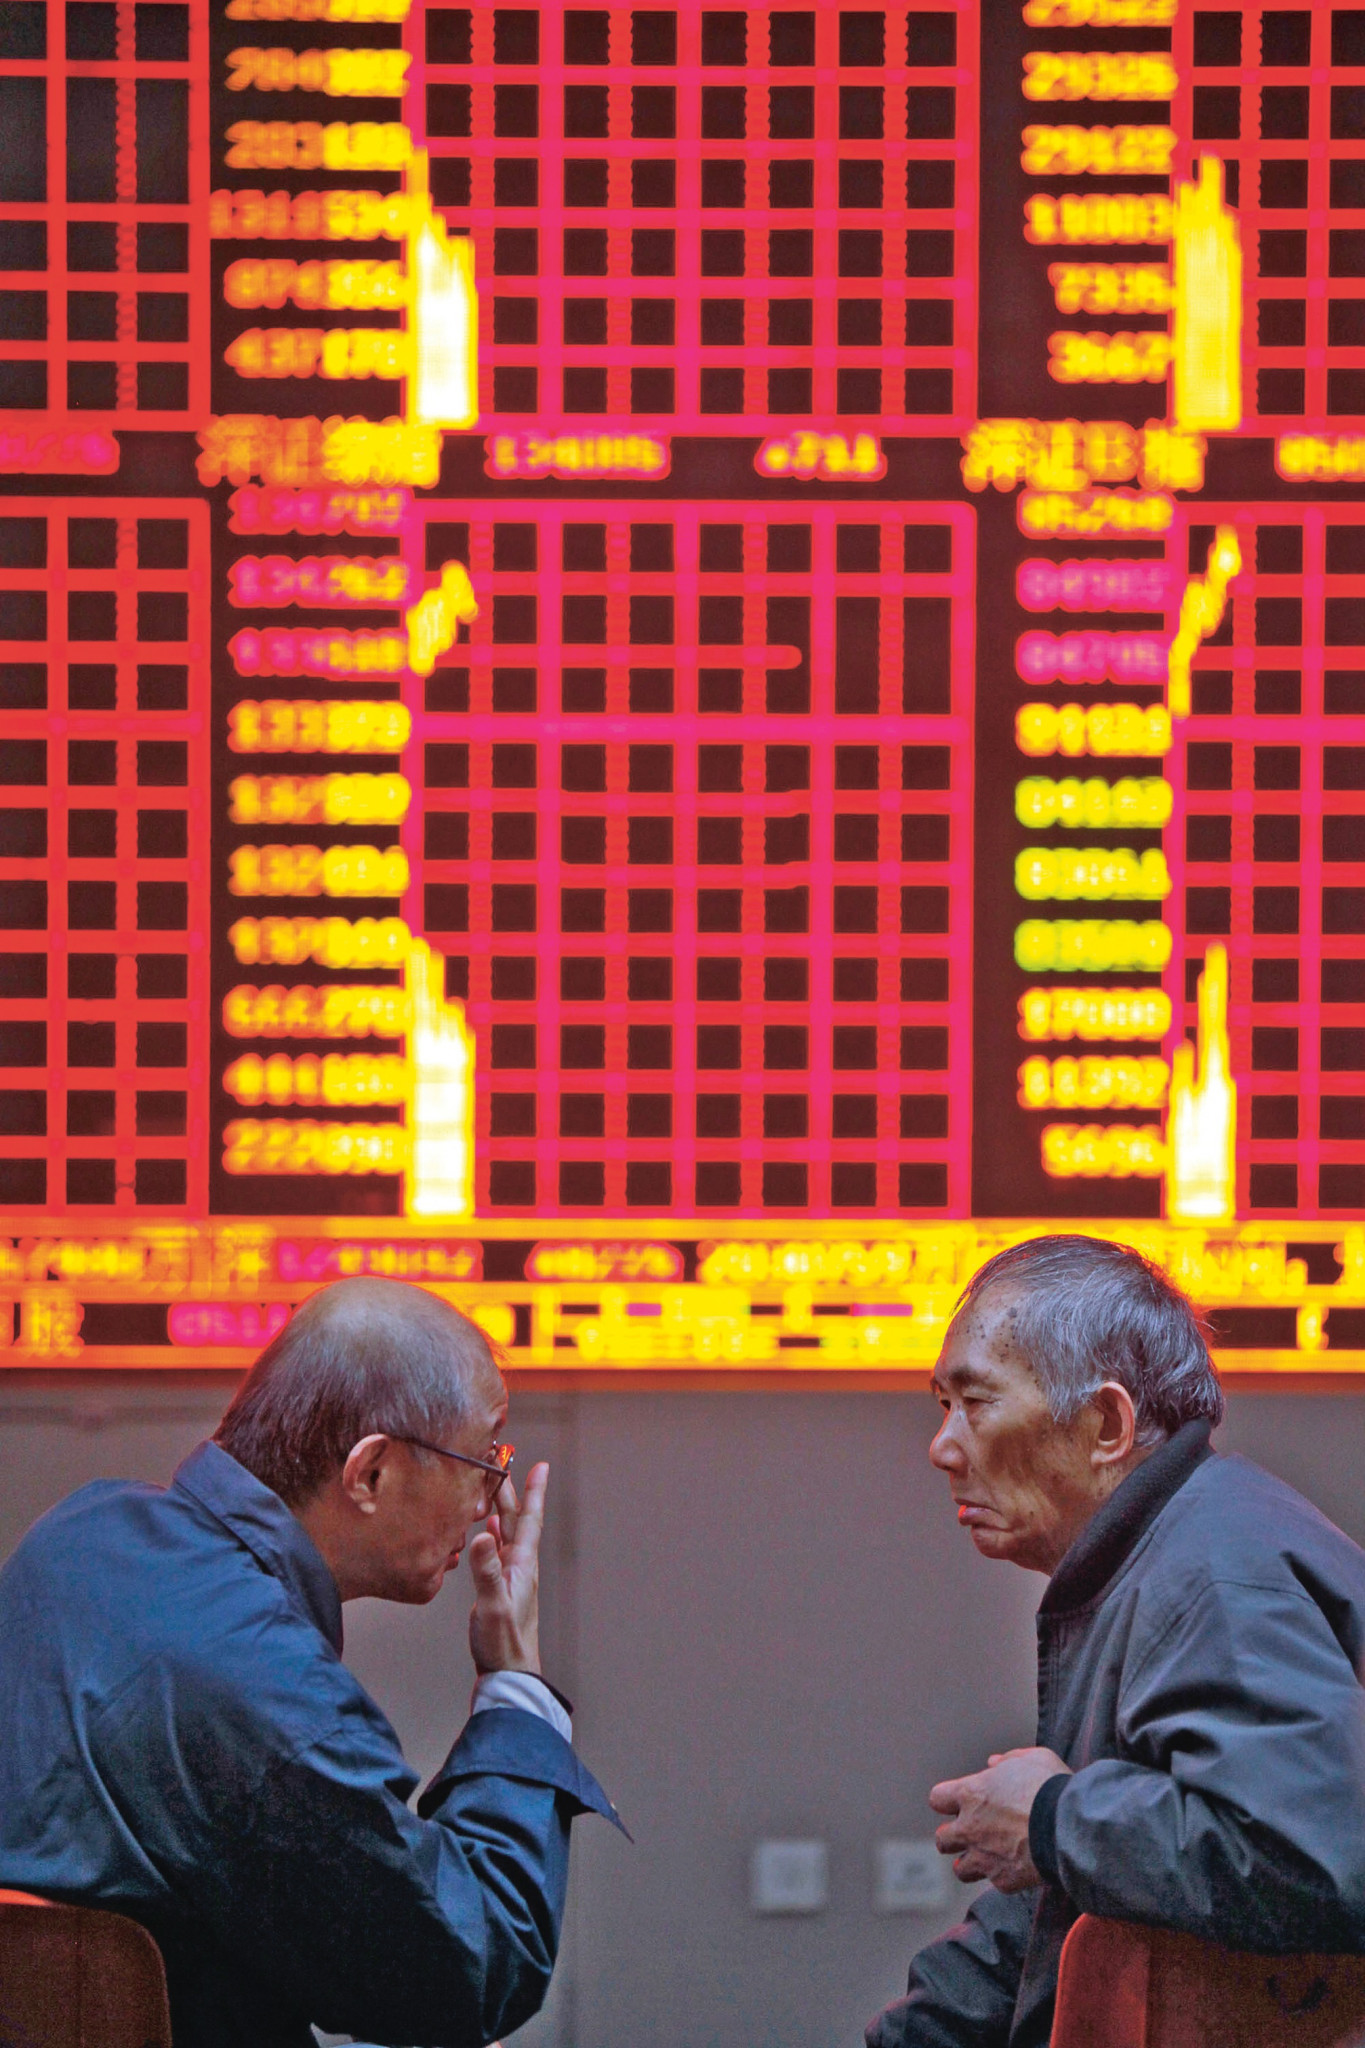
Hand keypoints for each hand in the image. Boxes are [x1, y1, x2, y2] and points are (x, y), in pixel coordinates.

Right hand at [467, 1462, 545, 1675]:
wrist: (508, 1674)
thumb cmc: (504, 1643)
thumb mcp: (493, 1605)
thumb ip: (487, 1571)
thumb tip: (482, 1534)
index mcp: (522, 1564)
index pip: (529, 1519)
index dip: (533, 1492)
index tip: (540, 1465)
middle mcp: (519, 1565)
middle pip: (516, 1519)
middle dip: (511, 1490)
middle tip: (504, 1463)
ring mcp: (510, 1576)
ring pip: (505, 1532)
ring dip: (500, 1508)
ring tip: (492, 1486)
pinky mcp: (498, 1587)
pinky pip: (496, 1550)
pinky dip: (490, 1533)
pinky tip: (485, 1529)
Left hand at [928, 1747, 1070, 1892]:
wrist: (1068, 1826)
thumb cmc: (1050, 1787)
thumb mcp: (1032, 1759)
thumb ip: (1008, 1761)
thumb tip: (994, 1764)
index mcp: (972, 1794)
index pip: (938, 1799)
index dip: (947, 1801)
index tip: (958, 1803)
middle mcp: (970, 1828)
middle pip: (943, 1839)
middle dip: (953, 1837)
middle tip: (969, 1833)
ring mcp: (984, 1857)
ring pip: (961, 1869)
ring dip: (969, 1863)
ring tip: (984, 1859)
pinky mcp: (1003, 1880)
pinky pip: (995, 1881)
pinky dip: (1003, 1876)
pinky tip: (1016, 1868)